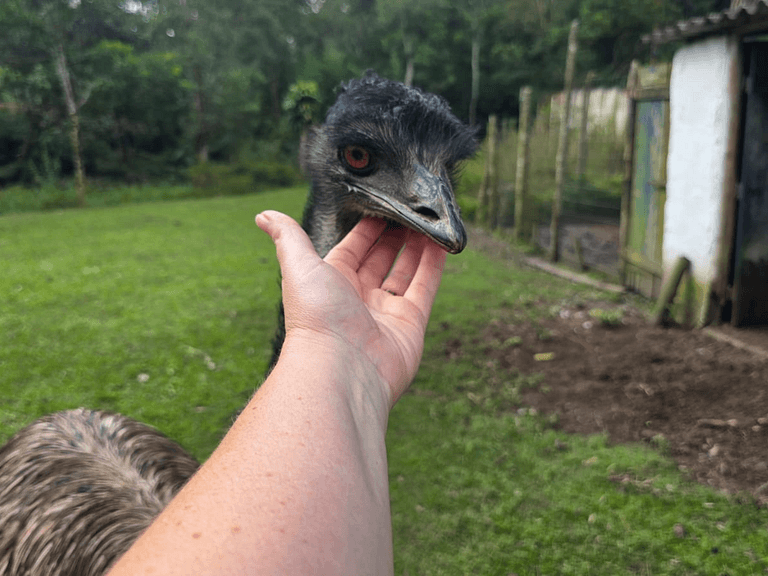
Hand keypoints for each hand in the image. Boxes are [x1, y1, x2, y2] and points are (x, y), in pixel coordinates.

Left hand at [255, 210, 446, 406]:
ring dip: (416, 247)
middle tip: (410, 211)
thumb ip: (288, 237)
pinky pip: (424, 289)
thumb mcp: (299, 265)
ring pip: (405, 272)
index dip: (366, 229)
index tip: (382, 205)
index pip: (352, 249)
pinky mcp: (410, 324)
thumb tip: (264, 215)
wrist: (342, 368)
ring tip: (429, 223)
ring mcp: (385, 312)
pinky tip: (441, 244)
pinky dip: (433, 267)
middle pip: (379, 260)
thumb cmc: (315, 317)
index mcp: (331, 283)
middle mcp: (357, 298)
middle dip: (394, 235)